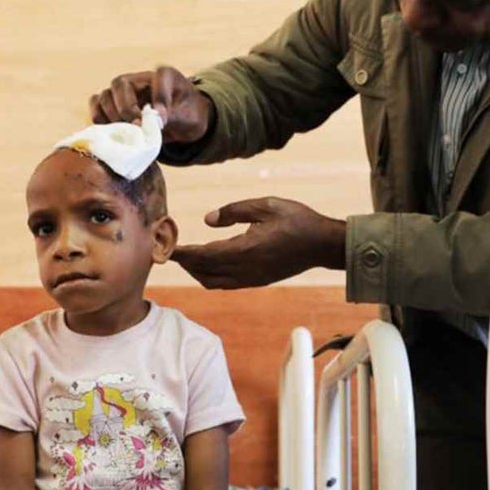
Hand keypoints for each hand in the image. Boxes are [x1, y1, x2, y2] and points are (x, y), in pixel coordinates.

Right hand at [89, 66, 212, 143]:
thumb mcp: (189, 117)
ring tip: (126, 132)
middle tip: (137, 127)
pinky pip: (97, 108)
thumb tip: (155, 119)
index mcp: (165, 75)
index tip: (161, 118)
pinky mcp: (114, 106)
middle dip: (126, 108)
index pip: (158, 76)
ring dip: (112, 116)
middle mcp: (140, 80)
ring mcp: (124, 92)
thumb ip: (174, 115)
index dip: (159, 97)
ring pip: (104, 96)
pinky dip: (101, 121)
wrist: (183, 125)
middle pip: (120, 84)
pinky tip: (114, 133)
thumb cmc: (187, 116)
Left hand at [172, 198, 345, 288]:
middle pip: (204, 272)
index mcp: (246, 250)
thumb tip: (208, 220)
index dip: (183, 252)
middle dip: (185, 262)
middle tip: (169, 250)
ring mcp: (252, 278)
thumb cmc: (297, 220)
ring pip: (213, 282)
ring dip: (196, 271)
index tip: (166, 247)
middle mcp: (246, 269)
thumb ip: (234, 211)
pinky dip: (210, 276)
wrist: (322, 245)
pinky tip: (207, 264)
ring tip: (185, 257)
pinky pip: (226, 284)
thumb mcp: (266, 205)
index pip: (204, 255)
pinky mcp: (257, 281)